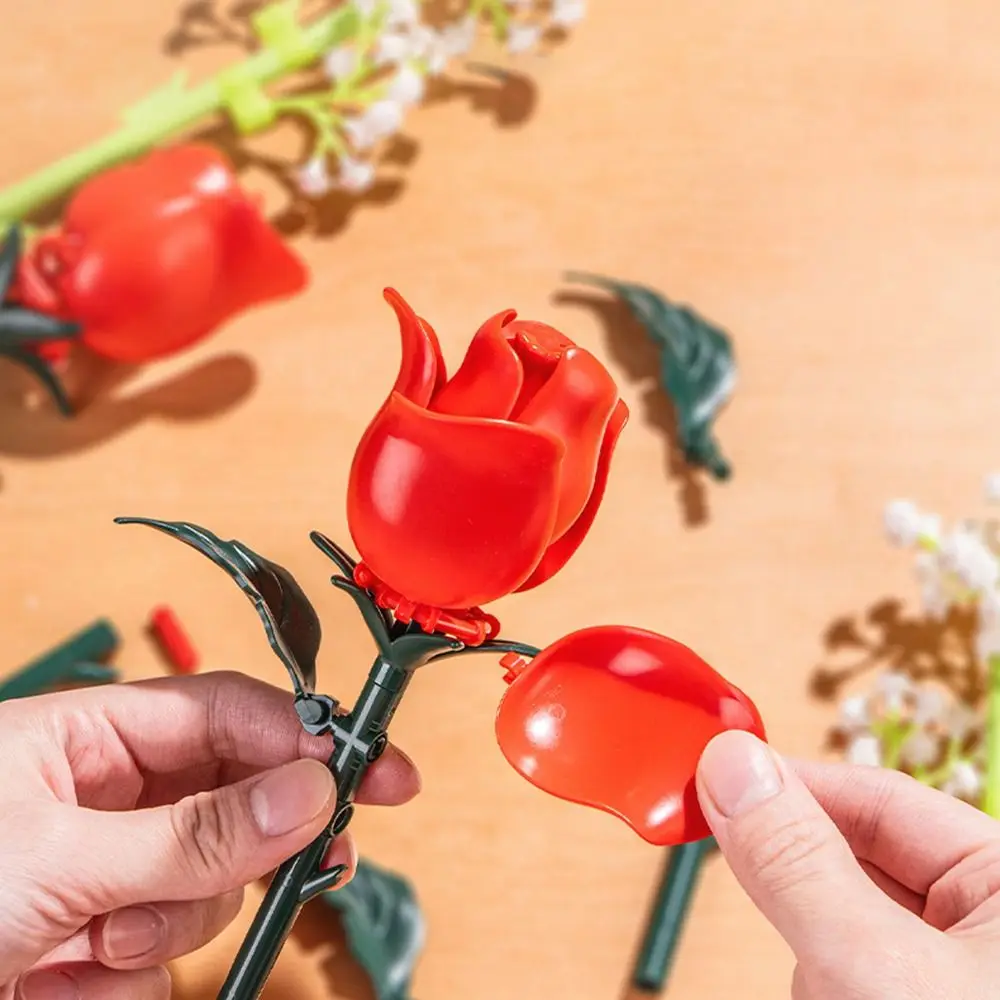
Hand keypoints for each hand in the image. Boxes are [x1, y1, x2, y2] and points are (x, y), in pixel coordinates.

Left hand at [0, 671, 419, 999]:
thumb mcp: (54, 858)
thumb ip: (193, 831)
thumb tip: (310, 789)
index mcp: (88, 735)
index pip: (226, 712)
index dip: (303, 733)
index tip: (371, 766)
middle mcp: (107, 795)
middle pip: (236, 796)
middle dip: (263, 837)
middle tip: (322, 860)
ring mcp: (110, 869)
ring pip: (209, 883)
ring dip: (171, 922)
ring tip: (93, 946)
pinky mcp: (102, 938)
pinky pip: (165, 950)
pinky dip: (127, 976)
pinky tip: (65, 979)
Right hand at [696, 730, 998, 998]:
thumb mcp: (874, 966)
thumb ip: (798, 862)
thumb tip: (732, 766)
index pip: (881, 797)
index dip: (791, 784)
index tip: (715, 777)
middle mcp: (989, 922)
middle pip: (857, 858)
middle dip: (803, 884)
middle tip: (740, 869)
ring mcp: (956, 973)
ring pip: (845, 921)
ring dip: (812, 951)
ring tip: (827, 992)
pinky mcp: (917, 999)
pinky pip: (851, 970)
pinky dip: (825, 986)